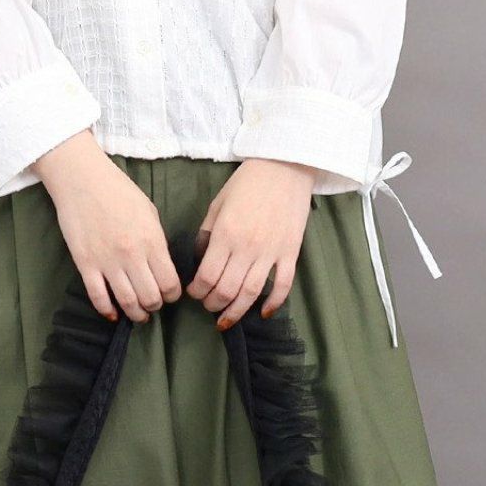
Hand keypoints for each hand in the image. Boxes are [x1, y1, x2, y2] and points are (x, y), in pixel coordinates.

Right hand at [32, 129, 182, 322]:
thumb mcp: (149, 212)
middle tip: (153, 304)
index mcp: (152, 241)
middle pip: (150, 297)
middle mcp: (132, 255)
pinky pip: (98, 297)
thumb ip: (157, 241)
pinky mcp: (85, 264)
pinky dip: (107, 310)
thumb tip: (162, 265)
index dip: (173, 295)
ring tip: (138, 313)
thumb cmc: (118, 191)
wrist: (82, 180)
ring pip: (127, 302)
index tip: (170, 294)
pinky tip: (113, 314)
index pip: (170, 283)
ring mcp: (107, 262)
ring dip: (135, 313)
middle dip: (155, 305)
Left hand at [186, 158, 318, 328]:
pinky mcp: (290, 253)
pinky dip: (273, 303)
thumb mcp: (217, 205)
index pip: (206, 276)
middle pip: (226, 290)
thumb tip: (201, 260)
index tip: (194, 293)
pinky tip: (262, 313)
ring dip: (236, 311)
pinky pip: (282, 285)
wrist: (284, 167)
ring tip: (226, 318)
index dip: (197, 291)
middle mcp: (247, 247)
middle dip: (213, 304)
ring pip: (251, 294)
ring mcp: (271, 252)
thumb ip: (207, 234)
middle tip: (208, 306)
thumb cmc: (246, 184)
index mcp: (225, 235)